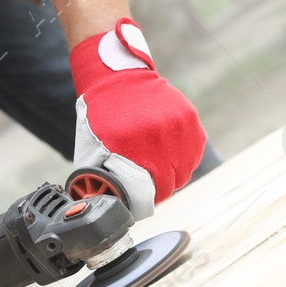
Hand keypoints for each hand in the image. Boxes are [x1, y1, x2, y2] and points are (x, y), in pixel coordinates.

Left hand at [69, 17, 206, 219]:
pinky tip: (170, 153)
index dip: (146, 202)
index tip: (141, 201)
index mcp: (132, 147)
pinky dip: (184, 157)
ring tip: (159, 167)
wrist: (118, 80)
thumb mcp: (91, 150)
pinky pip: (194, 152)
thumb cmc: (102, 118)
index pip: (152, 193)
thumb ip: (100, 179)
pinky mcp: (190, 119)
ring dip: (174, 174)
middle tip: (149, 185)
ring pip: (185, 170)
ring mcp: (178, 126)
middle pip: (171, 184)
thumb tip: (105, 206)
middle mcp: (159, 136)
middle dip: (160, 189)